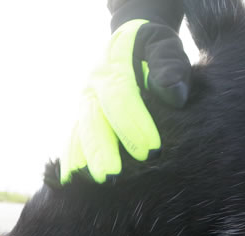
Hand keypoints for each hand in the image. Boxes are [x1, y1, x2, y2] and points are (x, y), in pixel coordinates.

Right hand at [60, 16, 190, 184]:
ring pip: (79, 132)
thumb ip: (170, 65)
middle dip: (102, 149)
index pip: (120, 96)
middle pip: (93, 120)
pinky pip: (72, 139)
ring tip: (94, 182)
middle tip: (112, 176)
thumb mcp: (165, 46)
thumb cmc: (152, 49)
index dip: (133, 124)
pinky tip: (70, 180)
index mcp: (113, 65)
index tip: (151, 151)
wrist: (128, 44)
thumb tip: (174, 94)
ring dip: (85, 159)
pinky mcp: (81, 118)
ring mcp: (84, 104)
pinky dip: (70, 159)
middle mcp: (92, 85)